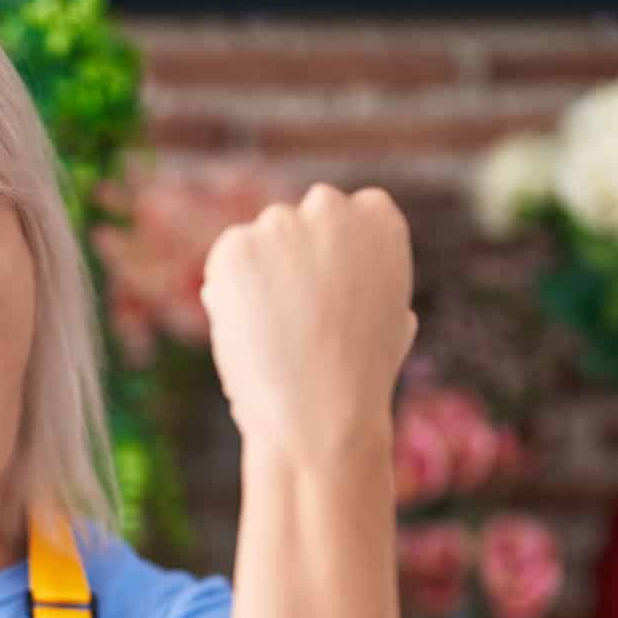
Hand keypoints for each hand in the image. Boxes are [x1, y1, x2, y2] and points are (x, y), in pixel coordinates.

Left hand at [199, 184, 416, 463]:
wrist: (325, 410)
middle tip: (293, 316)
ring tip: (275, 333)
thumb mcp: (391, 322)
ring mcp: (281, 223)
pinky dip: (228, 295)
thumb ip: (371, 285)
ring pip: (257, 245)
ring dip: (257, 278)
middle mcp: (330, 207)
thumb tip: (348, 283)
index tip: (327, 292)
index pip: (346, 212)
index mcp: (378, 217)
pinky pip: (225, 266)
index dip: (329, 254)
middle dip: (288, 259)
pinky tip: (251, 331)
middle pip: (294, 223)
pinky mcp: (236, 248)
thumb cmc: (363, 379)